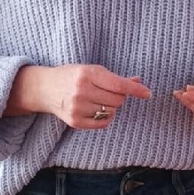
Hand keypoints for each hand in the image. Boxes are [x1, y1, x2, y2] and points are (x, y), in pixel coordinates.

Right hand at [6, 62, 149, 130]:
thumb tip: (139, 81)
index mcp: (87, 74)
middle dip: (118, 96)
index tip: (148, 93)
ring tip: (98, 99)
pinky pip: (103, 123)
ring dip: (111, 107)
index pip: (119, 85)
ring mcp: (78, 108)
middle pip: (118, 100)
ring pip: (111, 112)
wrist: (45, 88)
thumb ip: (115, 78)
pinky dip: (105, 117)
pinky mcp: (76, 122)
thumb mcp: (92, 71)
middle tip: (107, 92)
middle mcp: (82, 91)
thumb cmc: (72, 76)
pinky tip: (95, 109)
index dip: (135, 89)